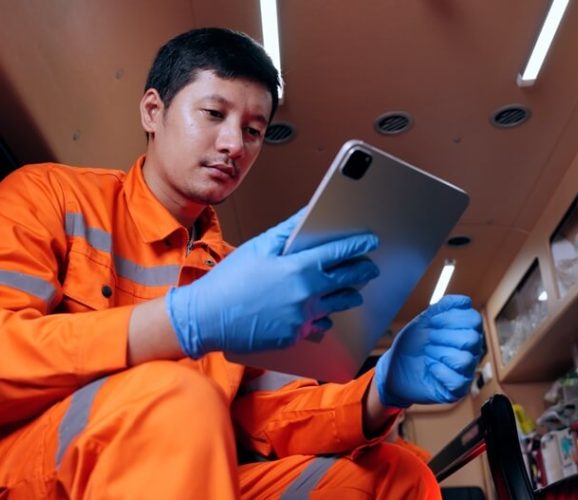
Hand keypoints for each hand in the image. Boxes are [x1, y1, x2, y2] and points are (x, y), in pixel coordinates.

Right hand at [166, 209, 379, 357]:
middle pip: (346, 281)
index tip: (370, 241)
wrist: (207, 318)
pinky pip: (318, 326)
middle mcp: (305, 295)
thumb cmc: (229, 281)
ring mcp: (301, 319)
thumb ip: (287, 232)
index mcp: (297, 269)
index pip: (338, 254)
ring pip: (337, 306)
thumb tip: (307, 216)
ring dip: (349, 296)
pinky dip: (323, 317)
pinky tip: (325, 313)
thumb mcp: (257, 248)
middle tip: (370, 267)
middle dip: (362, 272)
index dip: (358, 245)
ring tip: (354, 291)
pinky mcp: (294, 336)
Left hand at [374, 294, 482, 407]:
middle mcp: (469, 351)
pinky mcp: (457, 389)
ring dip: (439, 354)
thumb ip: (444, 307)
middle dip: (443, 337)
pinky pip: (458, 380)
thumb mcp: (424, 321)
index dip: (450, 319)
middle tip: (428, 340)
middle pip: (471, 338)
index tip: (431, 323)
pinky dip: (439, 371)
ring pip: (465, 359)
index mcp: (464, 332)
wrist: (395, 367)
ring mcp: (465, 371)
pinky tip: (430, 368)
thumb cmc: (412, 344)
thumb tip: (465, 301)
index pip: (473, 319)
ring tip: (428, 355)